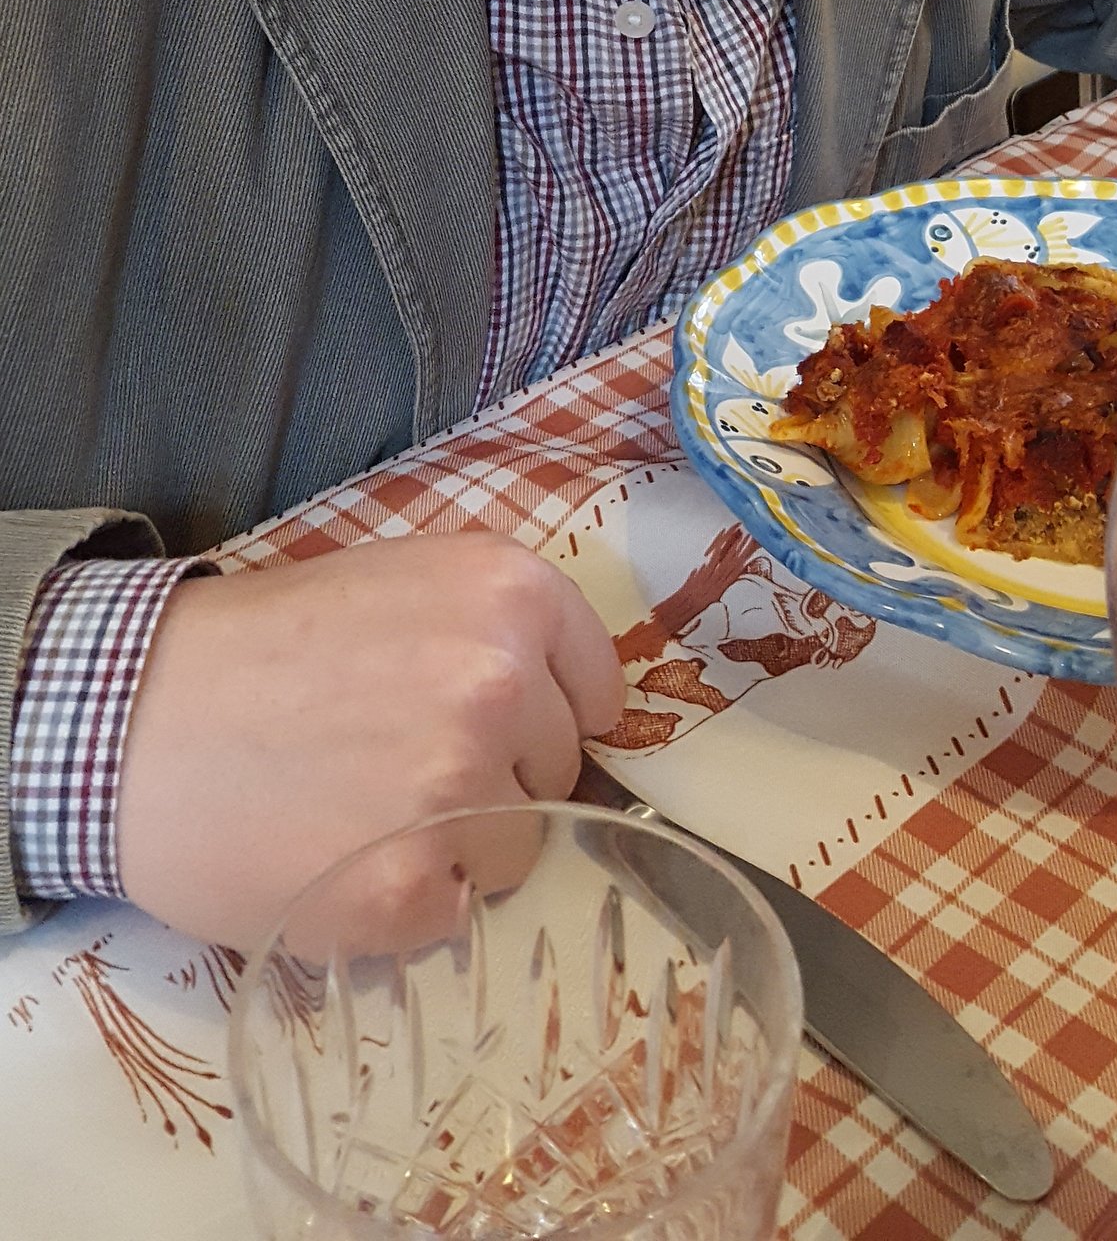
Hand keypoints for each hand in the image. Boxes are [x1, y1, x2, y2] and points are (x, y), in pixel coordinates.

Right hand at [118, 534, 622, 948]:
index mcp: (506, 593)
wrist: (137, 721)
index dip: (549, 714)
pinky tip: (340, 860)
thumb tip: (573, 702)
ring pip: (519, 850)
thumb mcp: (398, 582)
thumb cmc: (265, 647)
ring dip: (459, 848)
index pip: (598, 687)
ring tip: (366, 815)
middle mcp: (500, 683)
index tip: (502, 729)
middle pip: (558, 770)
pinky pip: (454, 915)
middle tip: (402, 767)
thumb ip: (493, 628)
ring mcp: (459, 791)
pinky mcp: (409, 892)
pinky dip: (404, 904)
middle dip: (500, 778)